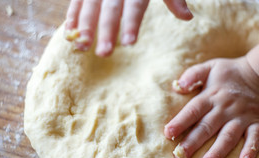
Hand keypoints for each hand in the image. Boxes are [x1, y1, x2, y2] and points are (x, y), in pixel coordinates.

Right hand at [65, 0, 192, 55]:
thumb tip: (187, 18)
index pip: (135, 5)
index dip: (131, 23)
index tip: (129, 42)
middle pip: (111, 8)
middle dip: (106, 30)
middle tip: (105, 53)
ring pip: (90, 4)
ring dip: (85, 25)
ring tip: (83, 47)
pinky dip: (73, 13)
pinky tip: (71, 31)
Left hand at [164, 57, 258, 157]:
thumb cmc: (231, 72)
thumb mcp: (211, 66)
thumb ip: (193, 74)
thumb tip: (177, 86)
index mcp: (211, 95)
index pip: (193, 110)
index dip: (180, 122)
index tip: (168, 134)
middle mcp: (225, 108)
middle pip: (207, 127)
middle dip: (193, 142)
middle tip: (180, 157)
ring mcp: (242, 117)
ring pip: (228, 136)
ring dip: (217, 152)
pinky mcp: (257, 123)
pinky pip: (255, 137)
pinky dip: (251, 149)